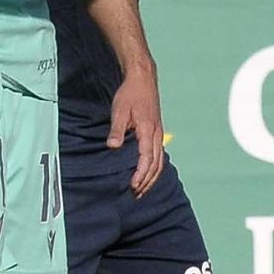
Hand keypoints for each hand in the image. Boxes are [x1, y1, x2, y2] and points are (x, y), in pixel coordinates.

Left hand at [108, 63, 163, 196]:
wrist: (143, 79)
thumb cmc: (130, 94)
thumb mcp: (119, 110)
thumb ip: (117, 130)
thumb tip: (113, 146)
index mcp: (148, 131)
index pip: (146, 158)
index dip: (141, 174)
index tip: (133, 185)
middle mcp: (156, 134)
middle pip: (155, 164)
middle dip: (147, 181)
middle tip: (136, 194)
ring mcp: (158, 133)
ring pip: (159, 161)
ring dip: (151, 177)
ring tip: (142, 189)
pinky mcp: (156, 132)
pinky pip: (159, 154)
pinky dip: (155, 167)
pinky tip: (148, 173)